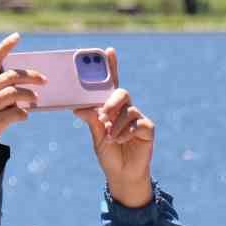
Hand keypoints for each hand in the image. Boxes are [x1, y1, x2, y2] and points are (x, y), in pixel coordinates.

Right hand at [0, 33, 44, 182]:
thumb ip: (2, 93)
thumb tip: (27, 91)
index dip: (5, 46)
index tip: (17, 36)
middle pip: (11, 76)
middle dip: (30, 76)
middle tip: (44, 80)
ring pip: (14, 93)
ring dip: (29, 95)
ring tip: (36, 100)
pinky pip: (15, 114)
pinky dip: (23, 114)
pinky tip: (24, 116)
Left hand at [72, 48, 154, 207]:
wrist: (121, 175)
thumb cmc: (109, 154)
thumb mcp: (96, 136)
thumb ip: (91, 121)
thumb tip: (79, 108)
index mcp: (111, 108)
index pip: (111, 84)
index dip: (111, 66)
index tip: (109, 50)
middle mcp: (126, 109)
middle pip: (121, 93)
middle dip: (111, 101)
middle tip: (103, 114)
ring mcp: (138, 118)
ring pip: (127, 111)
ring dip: (115, 125)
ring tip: (110, 137)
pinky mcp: (147, 129)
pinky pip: (137, 123)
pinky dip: (125, 132)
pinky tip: (119, 140)